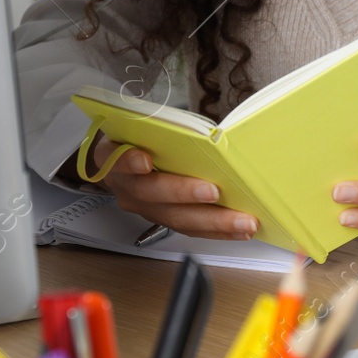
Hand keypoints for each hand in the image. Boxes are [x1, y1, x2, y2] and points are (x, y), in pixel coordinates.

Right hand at [87, 135, 258, 240]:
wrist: (119, 165)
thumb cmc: (136, 139)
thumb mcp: (137, 126)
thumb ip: (158, 127)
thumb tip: (199, 129)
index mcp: (113, 158)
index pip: (116, 159)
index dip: (129, 161)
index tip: (144, 161)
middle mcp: (127, 187)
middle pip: (152, 194)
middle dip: (185, 194)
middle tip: (214, 192)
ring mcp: (145, 208)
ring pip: (177, 218)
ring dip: (213, 222)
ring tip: (243, 221)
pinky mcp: (163, 220)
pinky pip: (190, 229)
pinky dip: (218, 231)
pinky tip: (241, 229)